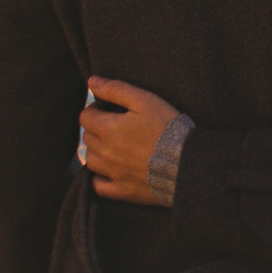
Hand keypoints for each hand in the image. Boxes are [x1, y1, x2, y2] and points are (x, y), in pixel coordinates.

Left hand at [80, 77, 191, 203]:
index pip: (85, 117)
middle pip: (87, 138)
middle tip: (115, 126)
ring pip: (91, 160)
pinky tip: (110, 171)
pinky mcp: (122, 190)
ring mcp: (112, 173)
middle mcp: (105, 152)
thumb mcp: (145, 100)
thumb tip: (92, 82)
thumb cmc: (167, 127)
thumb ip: (116, 89)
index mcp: (107, 129)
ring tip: (114, 147)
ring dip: (97, 151)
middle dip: (97, 129)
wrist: (185, 162)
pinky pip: (98, 186)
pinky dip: (99, 178)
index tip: (109, 110)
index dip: (95, 110)